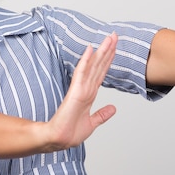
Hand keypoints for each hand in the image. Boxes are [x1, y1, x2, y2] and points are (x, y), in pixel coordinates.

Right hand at [46, 33, 117, 149]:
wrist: (58, 140)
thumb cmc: (70, 132)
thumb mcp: (92, 123)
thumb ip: (101, 115)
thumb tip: (113, 108)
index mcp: (90, 94)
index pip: (101, 73)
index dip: (108, 59)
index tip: (115, 47)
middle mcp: (86, 88)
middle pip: (99, 65)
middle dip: (108, 50)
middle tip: (115, 35)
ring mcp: (81, 88)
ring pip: (93, 66)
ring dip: (101, 51)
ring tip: (109, 38)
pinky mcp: (75, 92)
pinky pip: (81, 73)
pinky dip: (86, 61)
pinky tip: (90, 49)